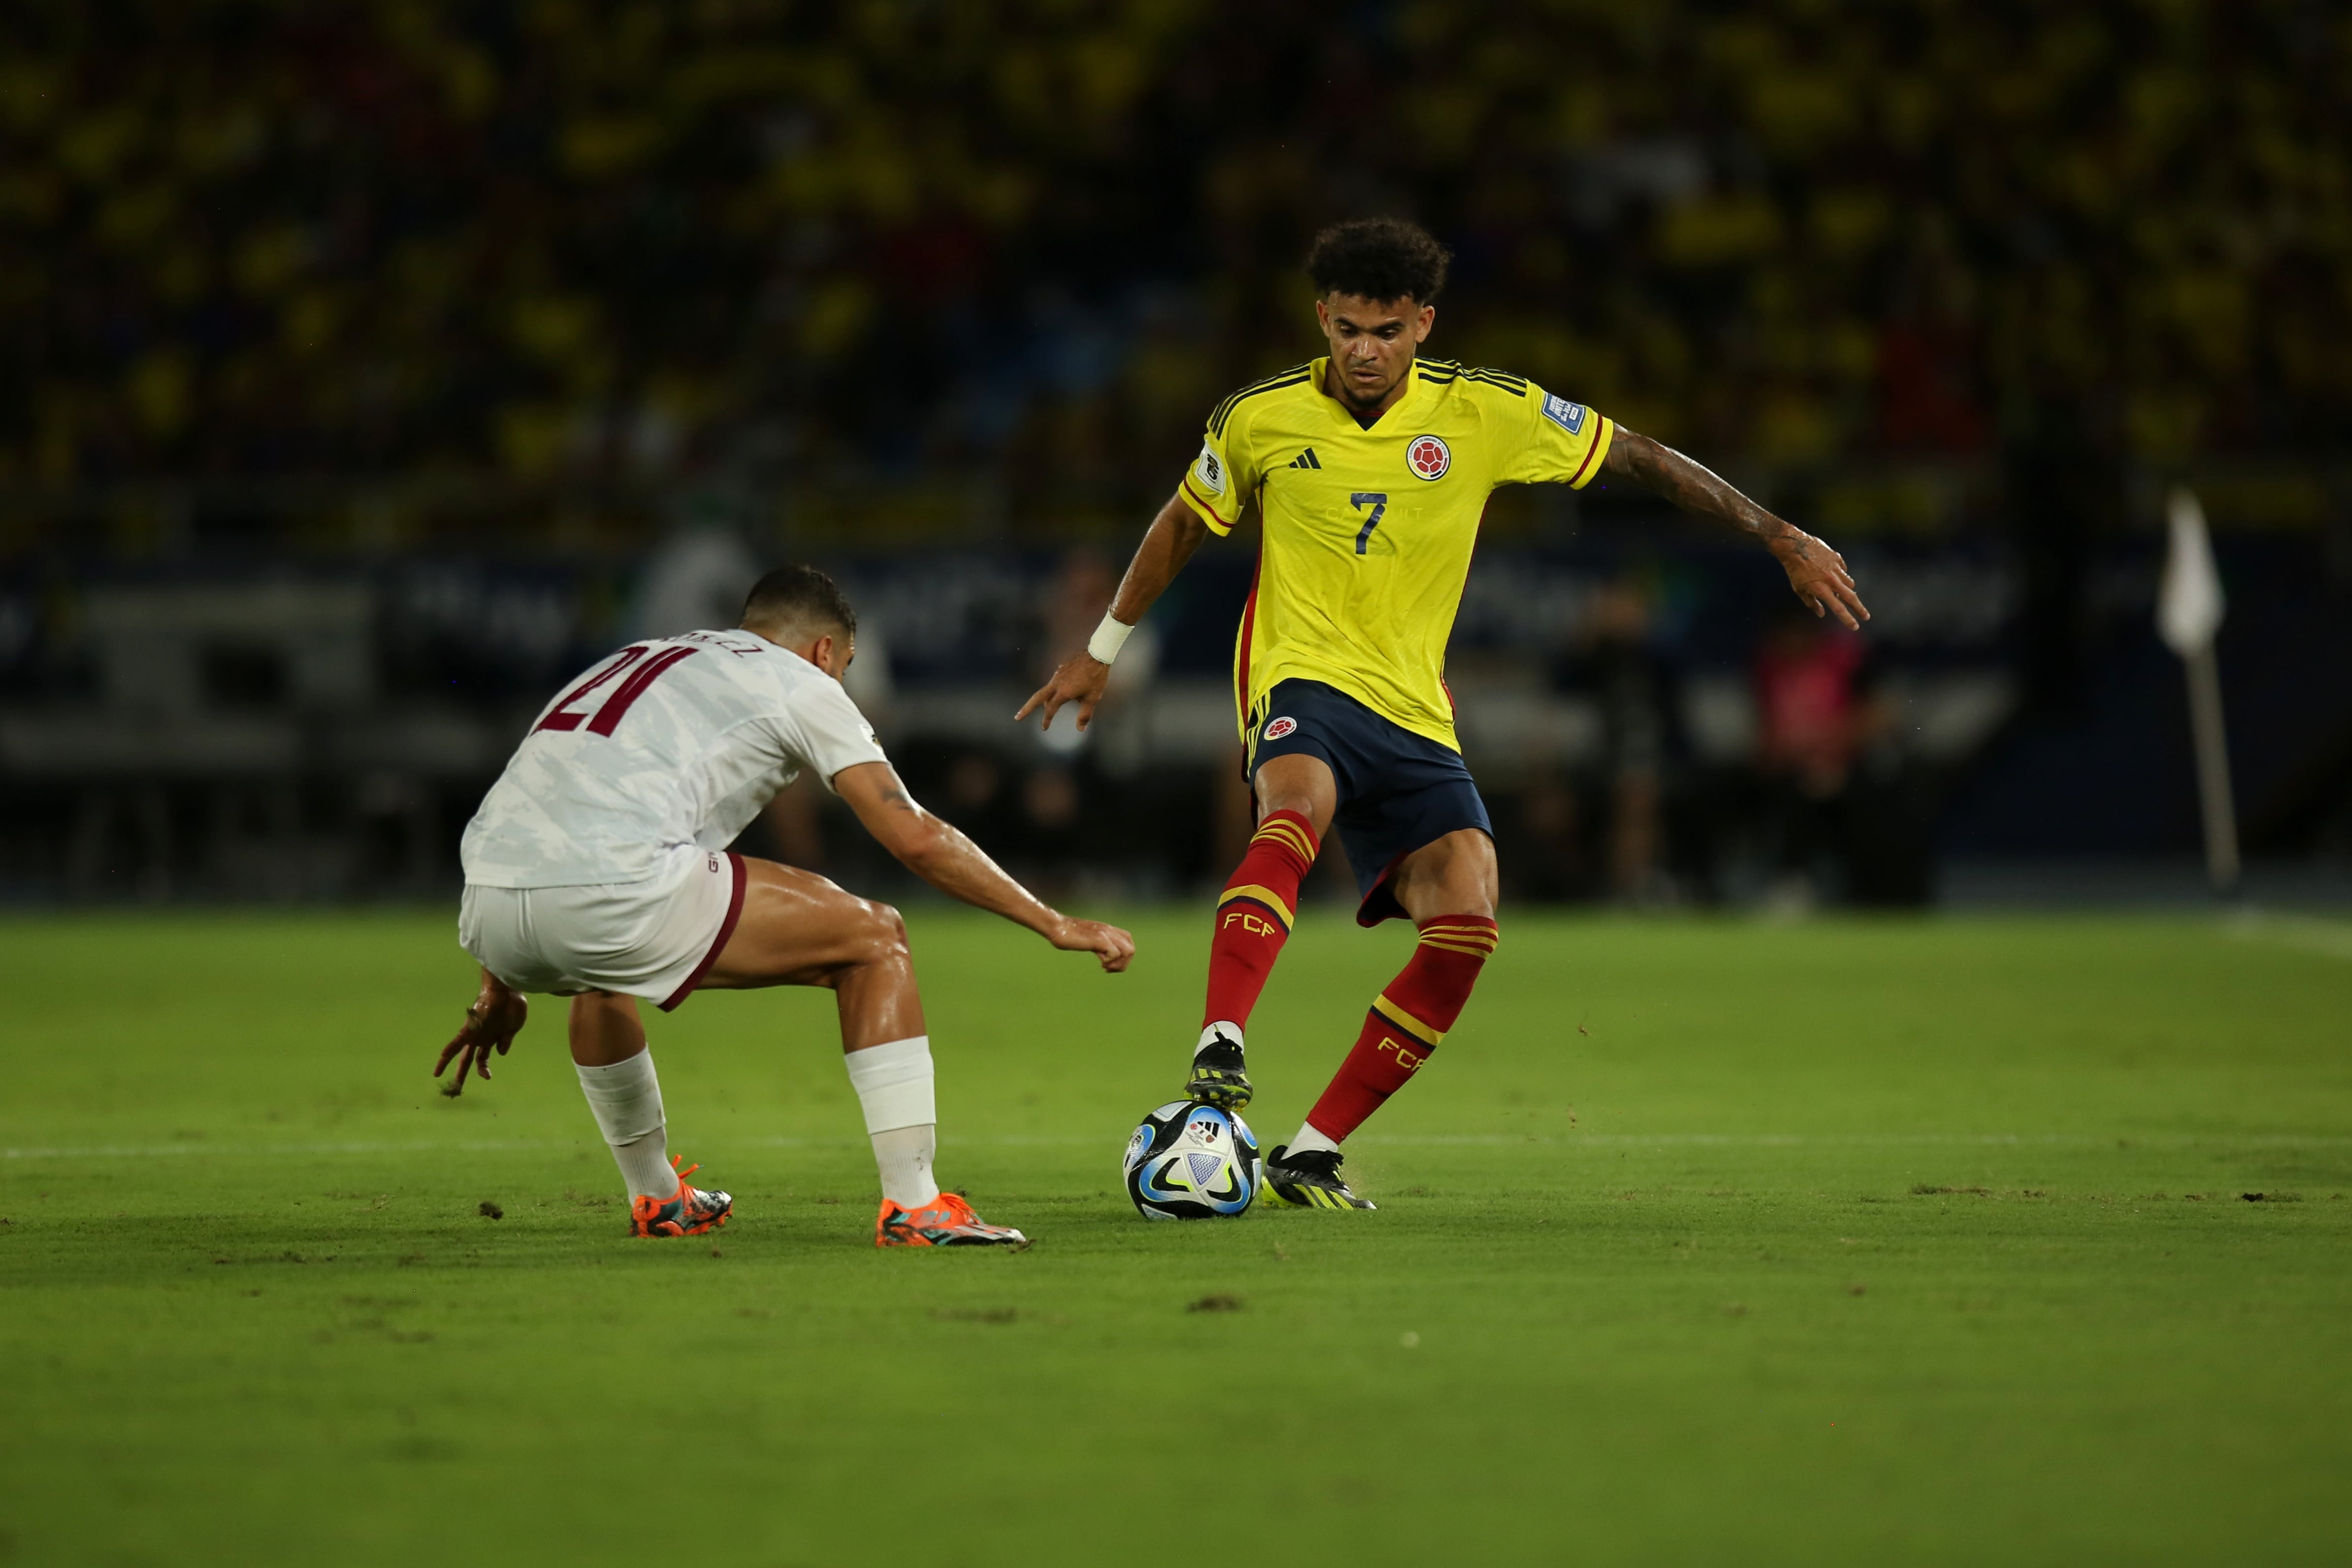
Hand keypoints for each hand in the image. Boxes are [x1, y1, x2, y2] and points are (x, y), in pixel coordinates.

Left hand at [435, 974, 526, 1096]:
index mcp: (490, 1040)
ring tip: (437, 1074)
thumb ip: (506, 1041)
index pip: (483, 1060)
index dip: (483, 1070)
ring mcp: (475, 1033)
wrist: (509, 990)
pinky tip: (442, 1056)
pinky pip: (458, 1039)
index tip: (487, 1077)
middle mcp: (480, 1038)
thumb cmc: (512, 1005)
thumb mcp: (513, 1028)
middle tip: (455, 1088)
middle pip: (468, 1060)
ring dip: (448, 1064)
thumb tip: (500, 1053)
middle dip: (461, 1074)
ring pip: (458, 1052)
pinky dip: (451, 1048)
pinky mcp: (472, 1027)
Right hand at [1014, 653, 1111, 732]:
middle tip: (1017, 717)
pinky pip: (1055, 682)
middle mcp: (1057, 683)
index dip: (1047, 719)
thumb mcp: (1093, 699)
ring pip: (1047, 690)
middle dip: (1027, 708)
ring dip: (1046, 701)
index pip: (1050, 709)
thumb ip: (1085, 715)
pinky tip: (1065, 691)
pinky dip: (1055, 690)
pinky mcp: (1060, 669)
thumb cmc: (1096, 678)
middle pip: (1037, 698)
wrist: (1097, 655)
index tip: (1044, 728)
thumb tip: (1080, 729)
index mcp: (1063, 692)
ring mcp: (1057, 674)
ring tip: (1051, 708)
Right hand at [1049, 915, 1134, 972]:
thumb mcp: (1087, 939)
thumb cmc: (1067, 934)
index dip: (1122, 955)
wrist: (1057, 927)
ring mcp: (1106, 934)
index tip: (1108, 963)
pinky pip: (1115, 953)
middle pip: (1131, 948)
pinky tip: (1100, 962)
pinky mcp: (1099, 939)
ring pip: (1129, 951)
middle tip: (1108, 968)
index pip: (1128, 940)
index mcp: (1107, 929)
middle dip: (1123, 964)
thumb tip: (1102, 952)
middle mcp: (1109, 930)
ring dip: (1119, 964)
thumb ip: (1097, 944)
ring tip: (1105, 967)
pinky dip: (1110, 961)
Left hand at [1773, 529, 1869, 629]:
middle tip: (1866, 616)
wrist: (1794, 546)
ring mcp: (1836, 568)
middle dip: (1859, 608)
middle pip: (1851, 597)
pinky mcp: (1837, 558)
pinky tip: (1833, 574)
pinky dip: (1841, 575)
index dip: (1848, 619)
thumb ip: (1811, 603)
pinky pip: (1844, 570)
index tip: (1855, 626)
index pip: (1838, 608)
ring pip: (1850, 583)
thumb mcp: (1799, 589)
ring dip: (1848, 590)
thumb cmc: (1794, 570)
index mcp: (1821, 589)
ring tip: (1841, 592)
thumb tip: (1822, 614)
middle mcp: (1831, 580)